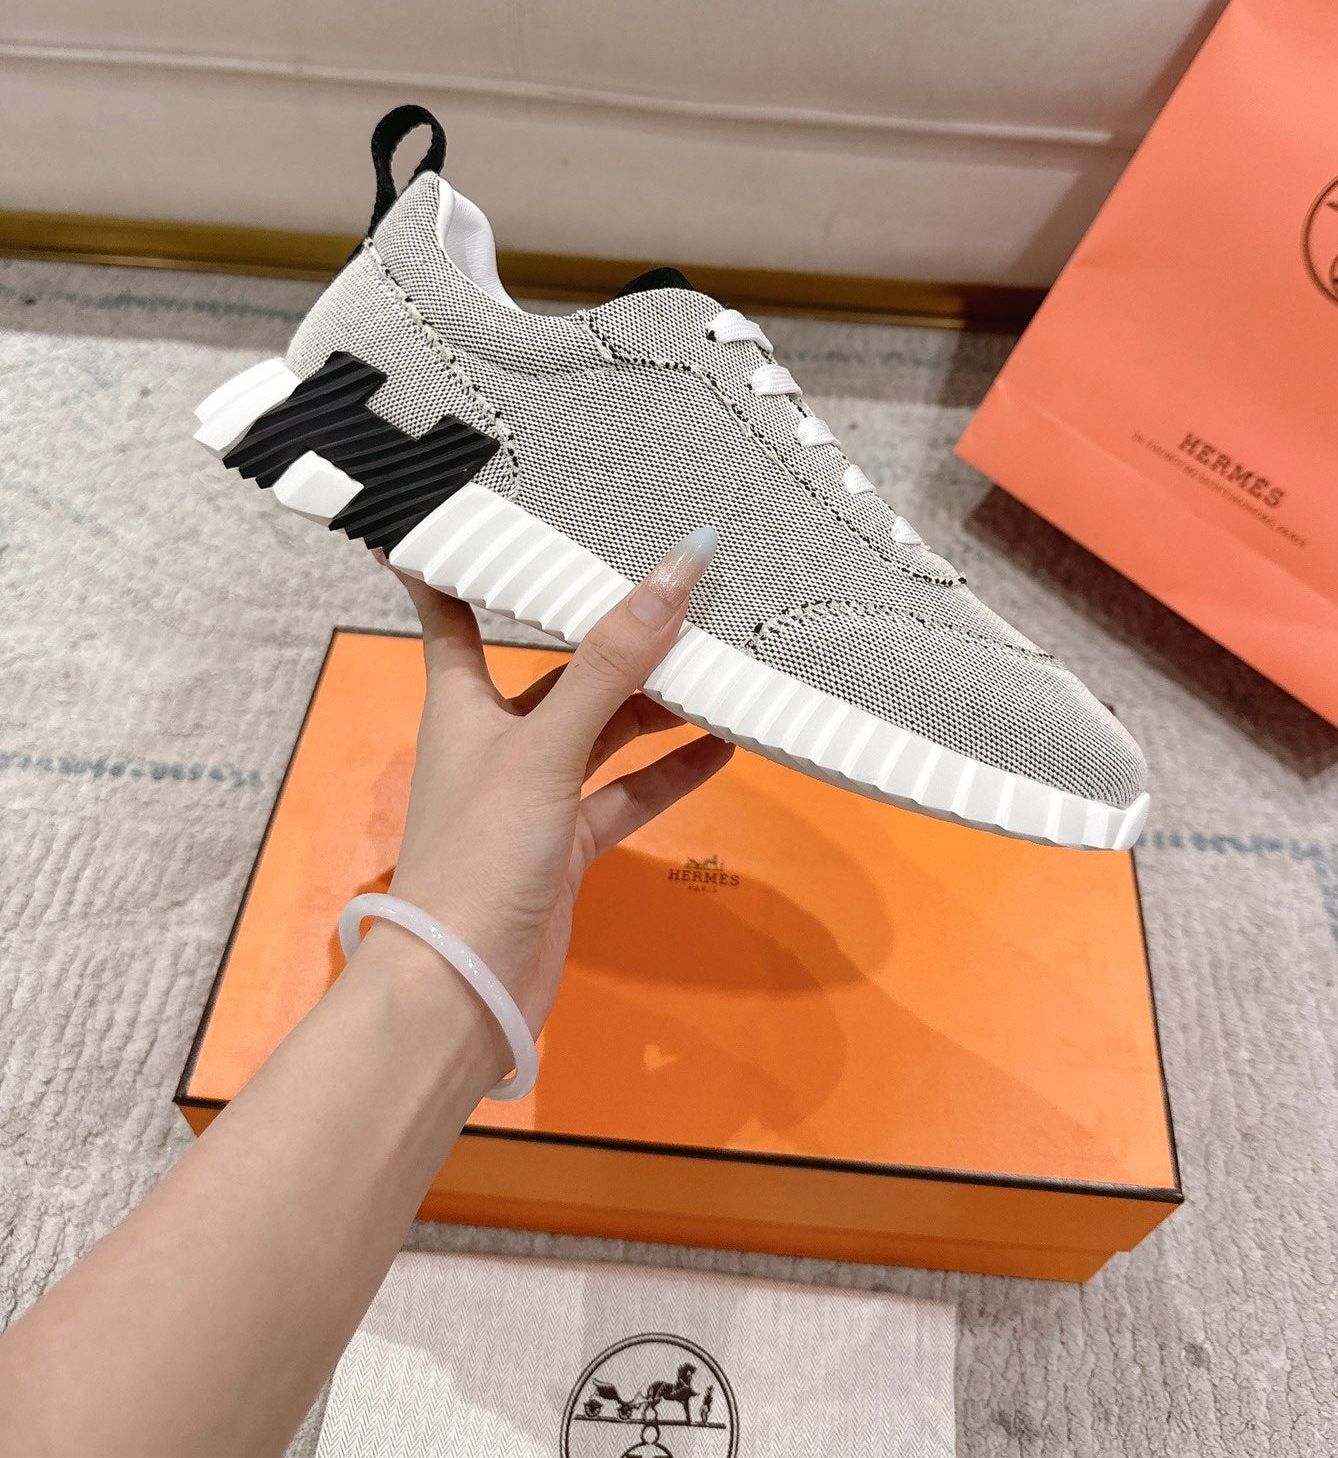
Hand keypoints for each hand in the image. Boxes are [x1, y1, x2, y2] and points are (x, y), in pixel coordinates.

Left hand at [376, 527, 731, 1035]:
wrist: (461, 993)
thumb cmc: (475, 858)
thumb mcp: (544, 750)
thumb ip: (611, 666)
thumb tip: (673, 572)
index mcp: (462, 704)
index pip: (452, 610)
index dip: (460, 561)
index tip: (473, 506)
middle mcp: (496, 739)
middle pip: (558, 666)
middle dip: (609, 630)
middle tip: (667, 575)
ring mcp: (534, 796)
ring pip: (602, 730)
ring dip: (654, 701)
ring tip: (718, 656)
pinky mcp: (566, 847)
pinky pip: (627, 795)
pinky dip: (670, 772)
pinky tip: (723, 746)